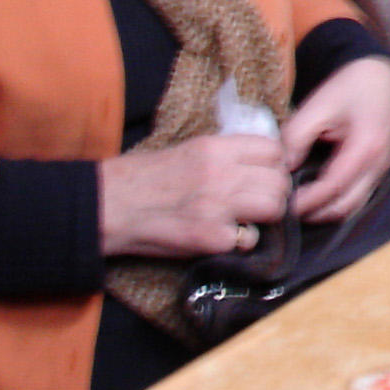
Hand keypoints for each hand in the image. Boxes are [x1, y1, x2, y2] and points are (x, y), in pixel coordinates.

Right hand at [96, 132, 290, 258]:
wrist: (110, 206)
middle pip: (279, 180)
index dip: (276, 163)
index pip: (274, 149)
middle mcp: (222, 174)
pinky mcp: (210, 238)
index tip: (267, 173)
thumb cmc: (147, 177)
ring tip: (248, 218)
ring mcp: (218, 207)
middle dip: (275, 192)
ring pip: (274, 208)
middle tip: (260, 200)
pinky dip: (240, 242)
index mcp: (217, 147)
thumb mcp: (191, 149)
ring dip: (265, 216)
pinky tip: (223, 236)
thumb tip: (262, 159)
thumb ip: (228, 153)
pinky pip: (248, 240)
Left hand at [282, 55, 389, 223]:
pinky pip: (358, 197)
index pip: (334, 187)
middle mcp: (379, 163)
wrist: (380, 75)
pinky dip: (337, 202)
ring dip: (326, 211)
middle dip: (315, 212)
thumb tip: (282, 168)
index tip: (283, 204)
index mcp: (366, 146)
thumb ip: (296, 137)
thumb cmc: (351, 86)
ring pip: (353, 207)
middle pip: (345, 206)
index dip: (307, 200)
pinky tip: (317, 196)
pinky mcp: (378, 169)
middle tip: (287, 208)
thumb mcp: (318, 105)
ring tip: (300, 204)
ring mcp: (382, 169)